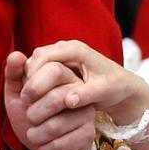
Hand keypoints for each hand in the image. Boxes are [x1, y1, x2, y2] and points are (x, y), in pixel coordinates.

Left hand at [5, 50, 95, 149]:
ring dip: (36, 135)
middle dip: (33, 114)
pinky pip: (62, 143)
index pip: (55, 70)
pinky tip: (45, 146)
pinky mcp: (88, 133)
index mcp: (63, 75)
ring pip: (57, 125)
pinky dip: (46, 147)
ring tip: (34, 135)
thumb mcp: (16, 95)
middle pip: (56, 98)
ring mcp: (86, 112)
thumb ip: (14, 75)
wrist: (44, 146)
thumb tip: (16, 55)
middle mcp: (78, 91)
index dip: (34, 86)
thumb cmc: (31, 118)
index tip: (24, 98)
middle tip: (30, 119)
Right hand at [18, 40, 148, 148]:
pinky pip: (42, 68)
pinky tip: (35, 96)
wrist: (123, 84)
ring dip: (30, 78)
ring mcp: (63, 54)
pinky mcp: (61, 62)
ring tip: (29, 98)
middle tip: (26, 98)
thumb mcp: (103, 92)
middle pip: (38, 57)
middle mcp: (67, 48)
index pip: (46, 57)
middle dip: (29, 76)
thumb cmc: (115, 87)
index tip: (29, 93)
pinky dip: (36, 80)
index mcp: (77, 50)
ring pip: (37, 62)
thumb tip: (68, 101)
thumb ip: (86, 94)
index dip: (34, 74)